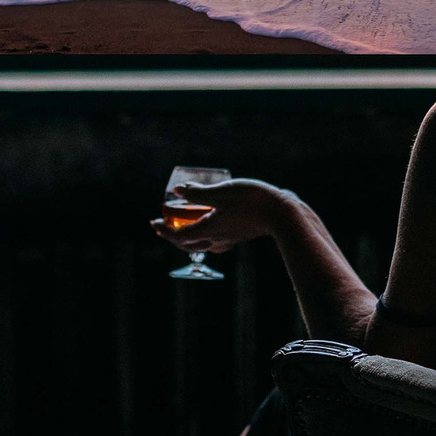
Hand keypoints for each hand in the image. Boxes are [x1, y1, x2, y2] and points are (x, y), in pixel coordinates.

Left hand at [151, 177, 291, 254]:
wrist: (281, 213)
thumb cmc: (251, 200)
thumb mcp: (221, 192)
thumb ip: (197, 193)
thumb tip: (177, 191)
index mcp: (208, 229)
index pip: (179, 236)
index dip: (164, 230)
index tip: (153, 223)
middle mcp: (216, 238)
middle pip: (188, 244)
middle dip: (173, 237)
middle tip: (163, 227)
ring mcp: (229, 239)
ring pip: (202, 244)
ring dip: (188, 238)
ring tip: (183, 228)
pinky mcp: (239, 235)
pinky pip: (216, 241)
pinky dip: (206, 236)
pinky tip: (210, 229)